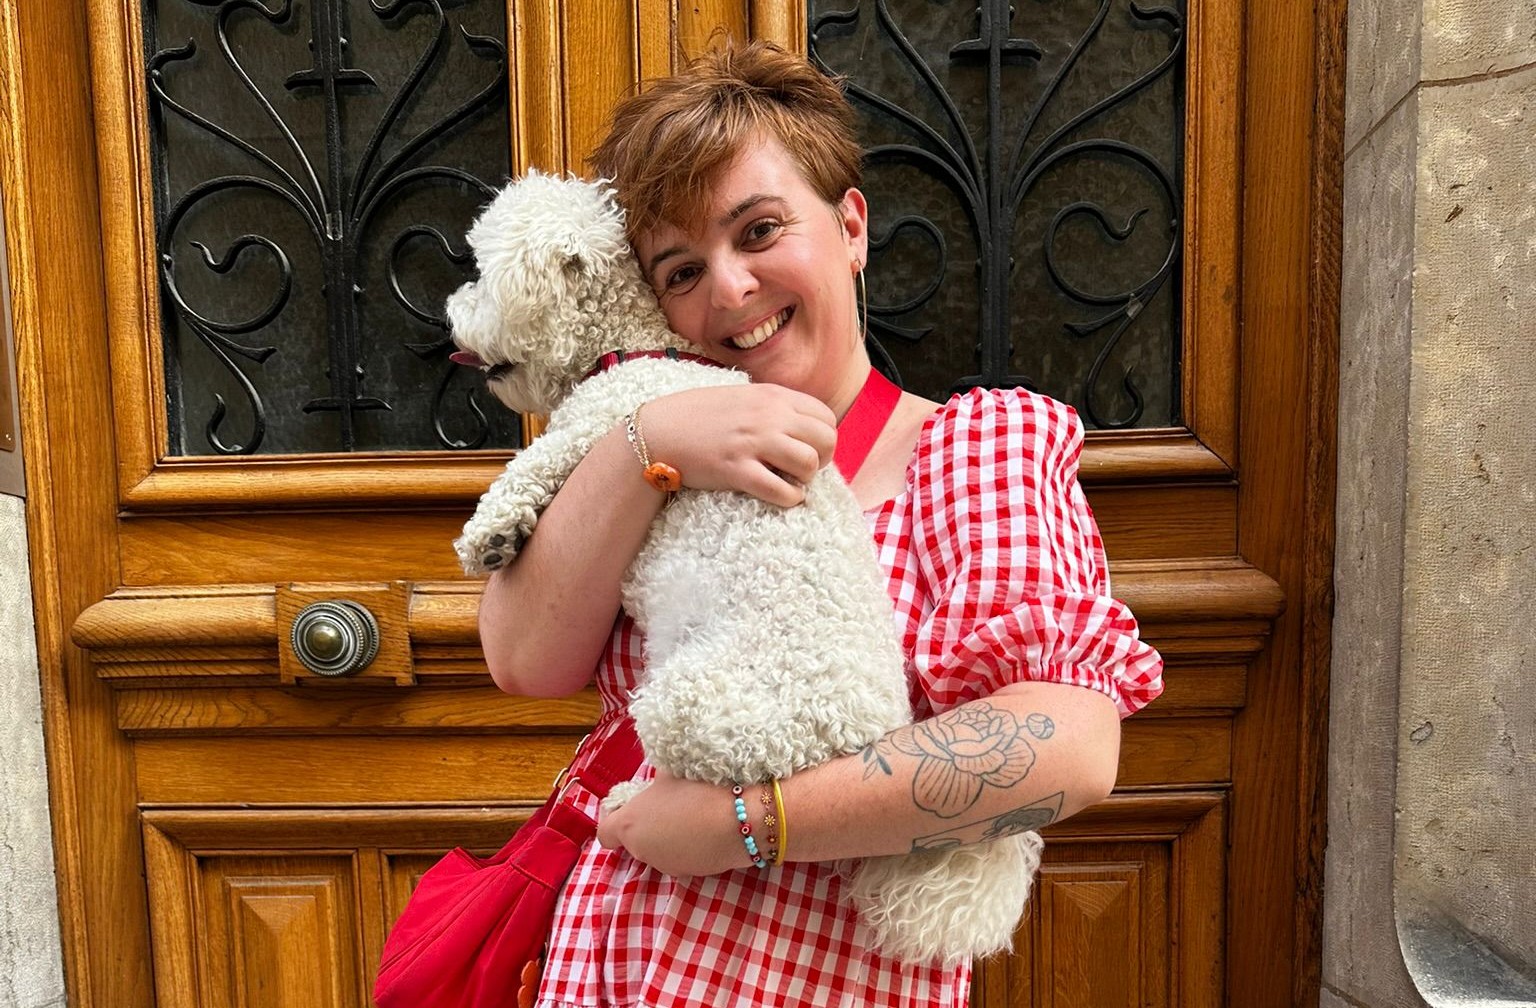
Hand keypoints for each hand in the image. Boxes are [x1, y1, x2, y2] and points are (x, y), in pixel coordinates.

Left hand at [595, 770, 751, 876]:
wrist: (741, 819)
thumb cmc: (699, 789)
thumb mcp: (670, 774)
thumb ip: (654, 785)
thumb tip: (655, 787)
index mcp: (629, 824)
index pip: (605, 833)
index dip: (613, 818)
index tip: (628, 805)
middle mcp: (641, 850)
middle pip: (634, 839)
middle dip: (646, 824)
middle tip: (667, 804)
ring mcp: (666, 865)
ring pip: (658, 849)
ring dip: (667, 835)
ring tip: (691, 815)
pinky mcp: (690, 873)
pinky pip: (680, 856)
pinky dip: (687, 845)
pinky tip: (705, 829)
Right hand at [638, 385, 836, 506]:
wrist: (657, 431)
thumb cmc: (697, 415)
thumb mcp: (741, 396)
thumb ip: (773, 406)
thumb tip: (802, 425)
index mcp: (772, 395)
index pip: (826, 417)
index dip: (824, 437)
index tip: (808, 449)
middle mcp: (768, 416)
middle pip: (826, 440)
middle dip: (821, 460)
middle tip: (802, 469)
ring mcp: (753, 443)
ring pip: (809, 465)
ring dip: (805, 479)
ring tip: (788, 481)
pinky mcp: (738, 471)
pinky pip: (783, 492)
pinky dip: (789, 499)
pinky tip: (779, 496)